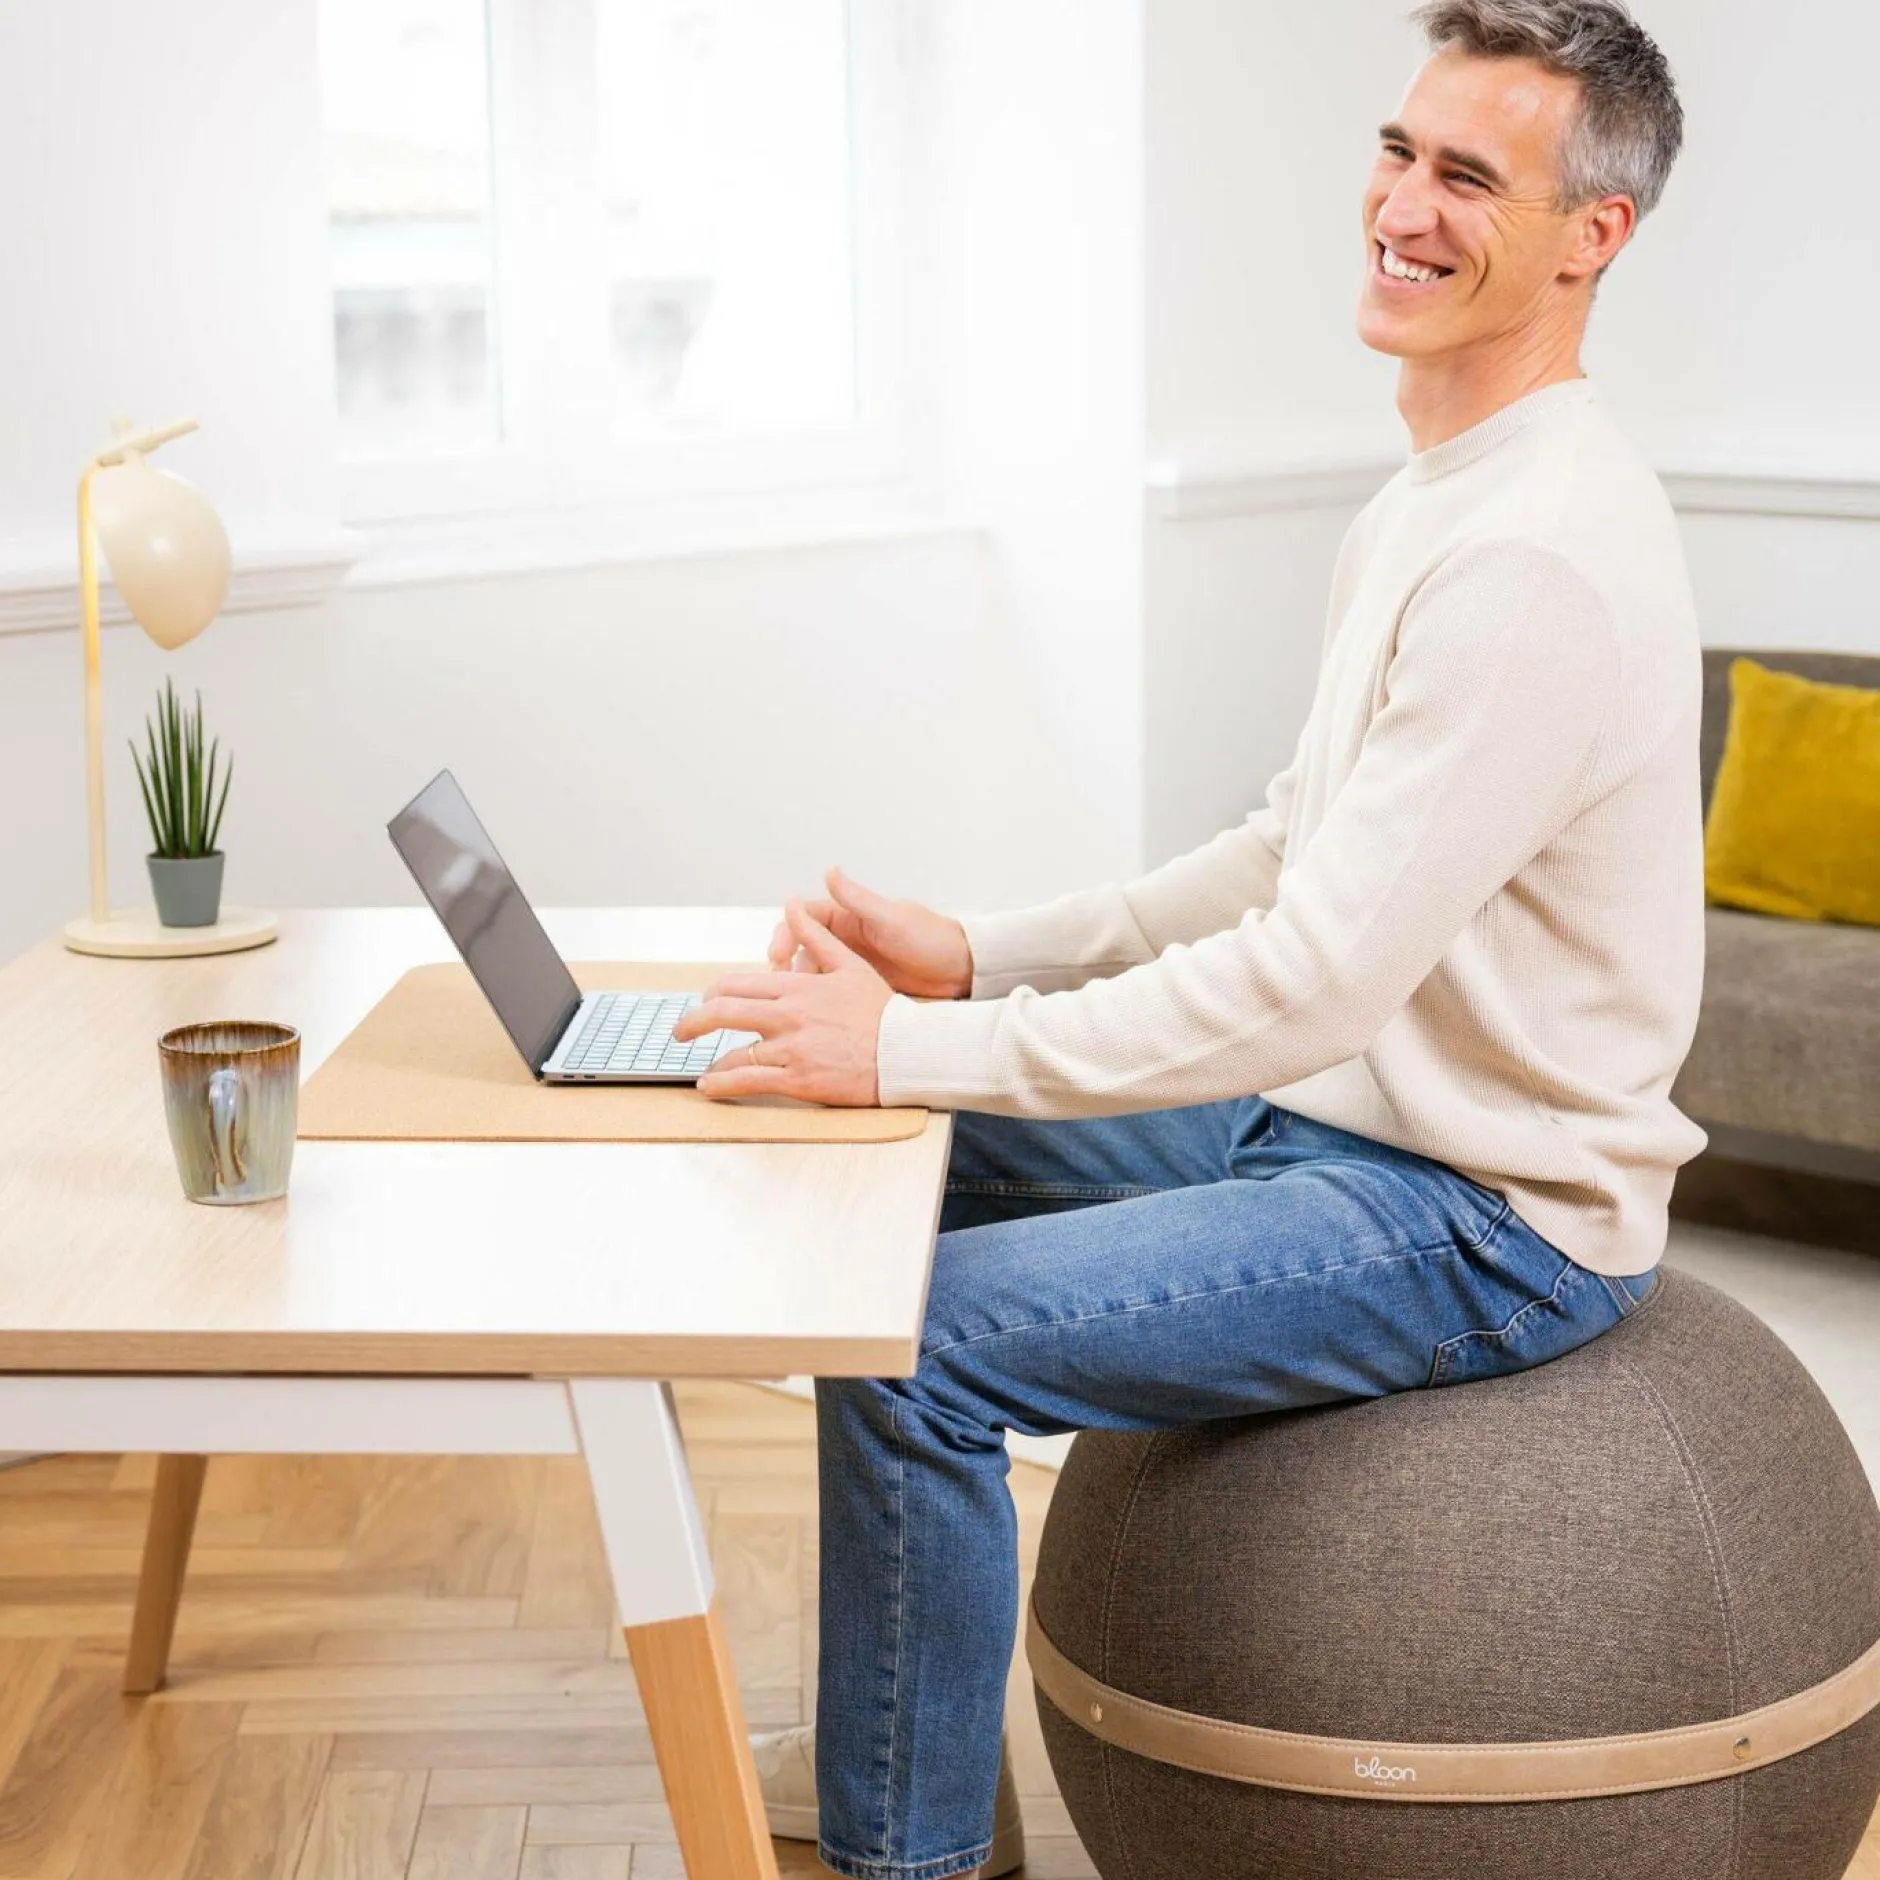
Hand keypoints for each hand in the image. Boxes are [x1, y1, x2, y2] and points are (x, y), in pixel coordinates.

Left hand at [675, 899, 893, 1105]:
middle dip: (692, 1022)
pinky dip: (722, 1084)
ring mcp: (792, 1049)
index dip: (712, 994)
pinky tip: (710, 1087)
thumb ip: (816, 937)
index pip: (737, 984)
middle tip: (680, 1032)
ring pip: (734, 1052)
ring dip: (712, 1060)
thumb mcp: (850, 965)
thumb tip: (792, 905)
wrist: (905, 1052)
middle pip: (723, 1013)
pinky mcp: (799, 1079)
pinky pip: (749, 1081)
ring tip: (703, 1067)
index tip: (705, 1002)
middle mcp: (788, 1015)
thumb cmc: (881, 1011)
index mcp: (797, 986)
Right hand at [768, 865, 971, 999]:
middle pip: (799, 947)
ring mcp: (850, 963)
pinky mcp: (858, 987)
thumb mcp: (891, 918)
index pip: (803, 919)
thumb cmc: (930, 938)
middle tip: (779, 986)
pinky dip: (815, 1000)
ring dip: (797, 984)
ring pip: (810, 972)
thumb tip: (830, 870)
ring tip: (793, 1004)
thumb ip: (858, 898)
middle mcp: (844, 937)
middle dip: (784, 964)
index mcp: (848, 916)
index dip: (785, 934)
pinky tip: (812, 1015)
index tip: (778, 955)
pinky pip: (828, 992)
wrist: (960, 970)